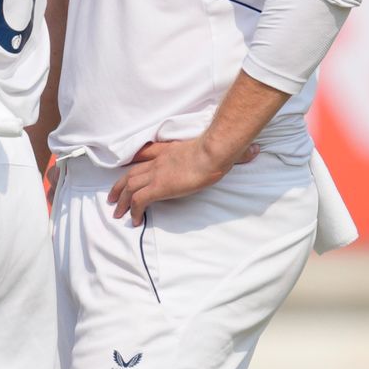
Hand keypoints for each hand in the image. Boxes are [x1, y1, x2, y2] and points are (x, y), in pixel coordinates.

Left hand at [108, 137, 257, 224]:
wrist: (212, 152)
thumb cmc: (219, 150)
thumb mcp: (221, 148)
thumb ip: (235, 151)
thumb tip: (256, 149)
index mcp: (168, 153)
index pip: (144, 158)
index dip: (134, 168)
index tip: (127, 176)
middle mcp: (157, 163)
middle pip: (130, 175)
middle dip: (119, 187)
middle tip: (112, 199)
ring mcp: (156, 175)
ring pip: (129, 189)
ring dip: (121, 201)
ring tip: (117, 213)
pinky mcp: (158, 188)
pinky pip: (139, 201)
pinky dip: (133, 211)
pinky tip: (134, 220)